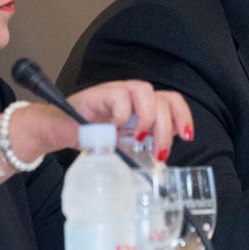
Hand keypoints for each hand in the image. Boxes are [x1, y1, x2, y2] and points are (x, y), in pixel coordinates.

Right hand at [66, 81, 194, 159]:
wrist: (61, 130)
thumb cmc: (93, 136)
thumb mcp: (124, 143)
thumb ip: (142, 145)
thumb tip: (162, 159)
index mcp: (143, 105)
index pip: (172, 100)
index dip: (183, 116)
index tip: (187, 136)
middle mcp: (133, 94)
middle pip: (163, 100)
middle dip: (166, 130)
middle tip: (158, 152)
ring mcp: (117, 91)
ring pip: (146, 92)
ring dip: (147, 119)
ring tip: (138, 138)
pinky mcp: (99, 93)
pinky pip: (120, 97)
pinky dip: (122, 116)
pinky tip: (114, 130)